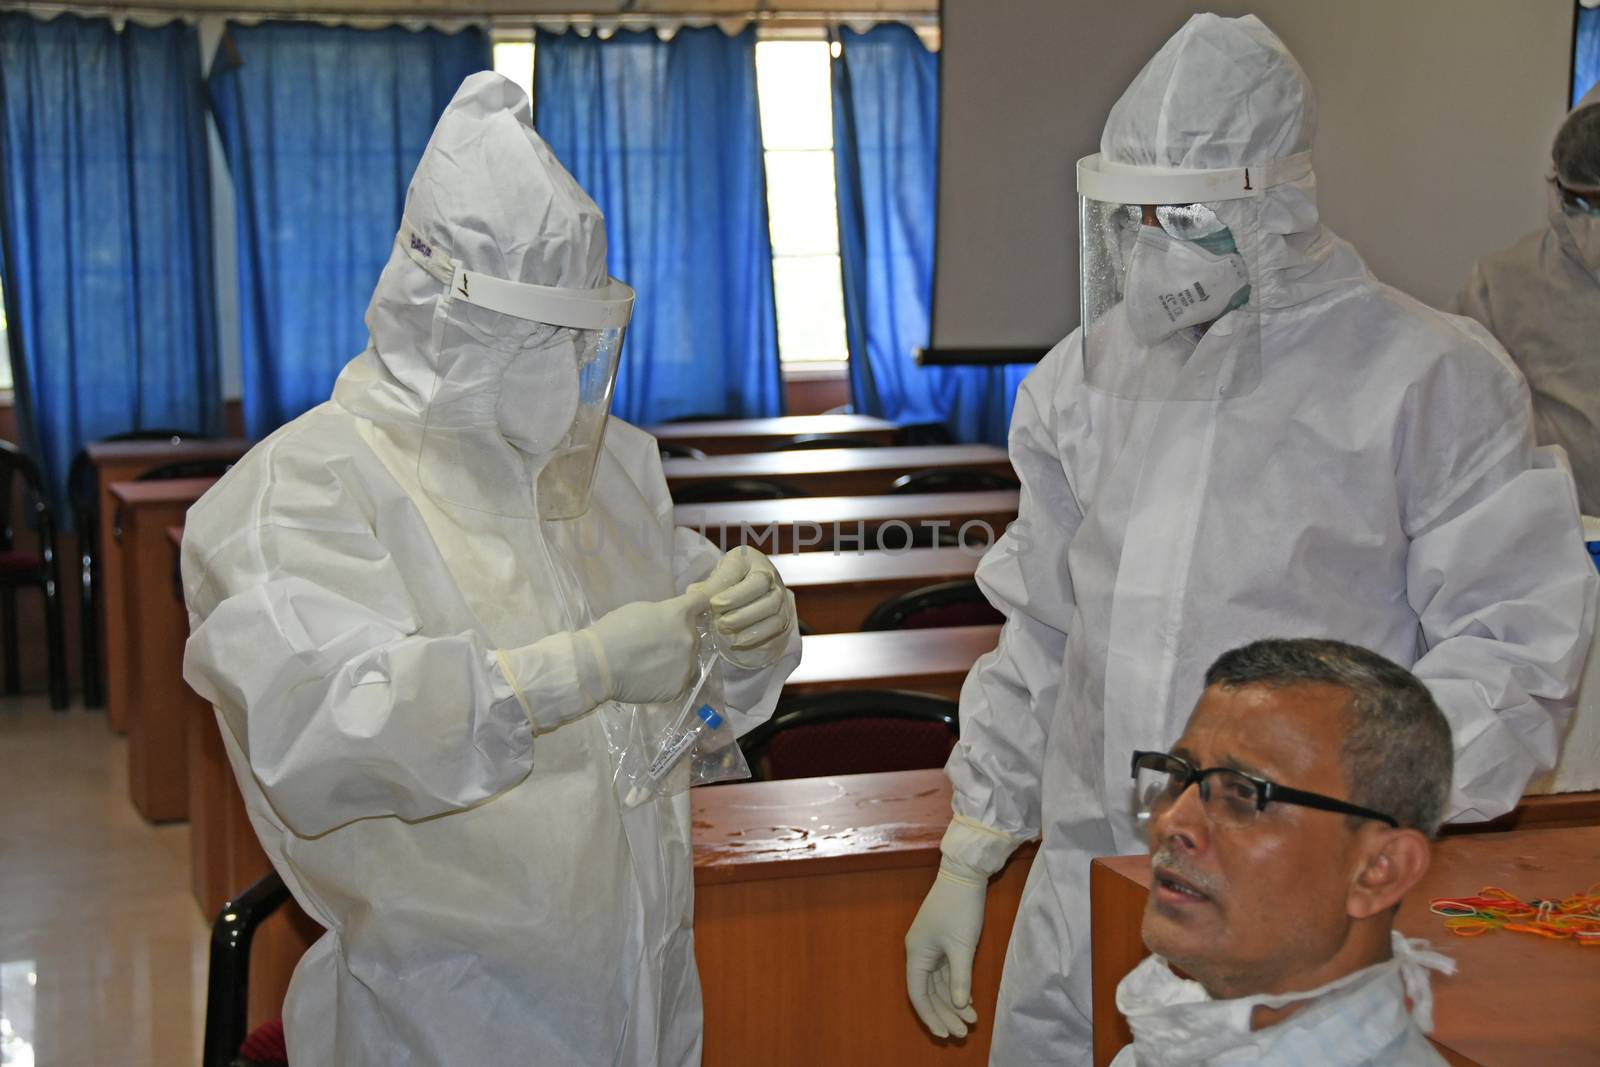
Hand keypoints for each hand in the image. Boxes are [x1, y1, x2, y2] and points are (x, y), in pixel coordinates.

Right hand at [582, 590, 708, 704]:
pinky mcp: (679, 687)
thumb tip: (671, 621)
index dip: (697, 604)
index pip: (701, 601)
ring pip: (689, 660)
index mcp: (680, 614)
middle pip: (693, 635)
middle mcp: (690, 638)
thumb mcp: (640, 609)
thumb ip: (663, 613)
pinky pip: (679, 680)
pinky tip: (651, 678)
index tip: (694, 608)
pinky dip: (668, 679)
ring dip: (677, 660)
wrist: (598, 666)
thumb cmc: (613, 631)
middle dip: (679, 637)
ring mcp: (687, 665)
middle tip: (657, 645)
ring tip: (652, 665)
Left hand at [688, 546, 793, 668]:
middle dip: (737, 603)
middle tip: (718, 619)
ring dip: (745, 621)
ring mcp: (780, 595)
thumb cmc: (730, 585)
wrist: (753, 597)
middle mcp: (769, 573)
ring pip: (771, 606)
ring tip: (724, 629)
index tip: (712, 603)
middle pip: (761, 584)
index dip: (726, 585)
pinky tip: (736, 641)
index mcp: (748, 559)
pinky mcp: (784, 616)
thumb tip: (693, 597)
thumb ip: (707, 587)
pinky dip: (755, 636)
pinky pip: (775, 626)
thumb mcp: (717, 579)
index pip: (739, 567)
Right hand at [905, 856, 987, 1038]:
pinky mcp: (943, 943)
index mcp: (917, 954)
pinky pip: (947, 973)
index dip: (930, 1016)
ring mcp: (931, 948)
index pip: (918, 993)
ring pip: (939, 984)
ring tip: (971, 1023)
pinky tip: (970, 1003)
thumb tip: (959, 1006)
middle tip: (962, 1034)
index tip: (945, 1034)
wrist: (965, 875)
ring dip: (953, 1003)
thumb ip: (960, 978)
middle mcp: (920, 953)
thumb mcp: (962, 946)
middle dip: (945, 1014)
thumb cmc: (960, 909)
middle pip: (929, 992)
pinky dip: (957, 988)